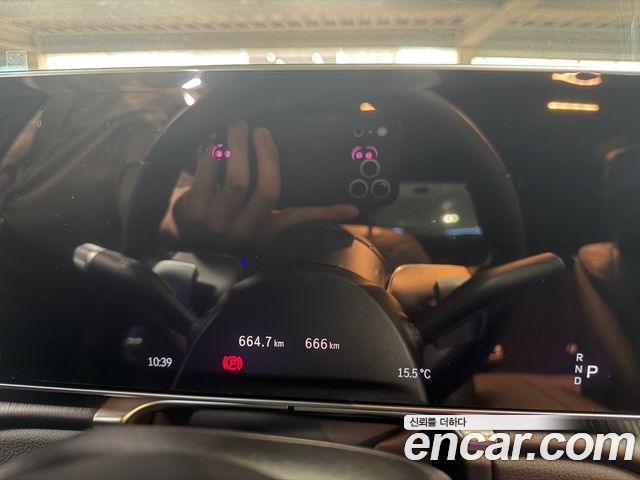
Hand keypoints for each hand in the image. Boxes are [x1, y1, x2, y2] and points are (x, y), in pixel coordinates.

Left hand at [161, 120, 358, 244]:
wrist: (183, 233)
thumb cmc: (228, 219)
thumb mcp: (263, 221)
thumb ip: (298, 212)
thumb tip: (344, 209)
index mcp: (264, 229)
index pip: (298, 218)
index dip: (325, 212)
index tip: (350, 205)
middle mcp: (244, 230)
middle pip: (265, 189)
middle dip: (264, 153)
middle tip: (258, 129)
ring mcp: (218, 223)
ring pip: (236, 179)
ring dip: (237, 146)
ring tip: (236, 126)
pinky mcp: (193, 212)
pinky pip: (207, 173)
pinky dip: (210, 153)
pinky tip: (212, 142)